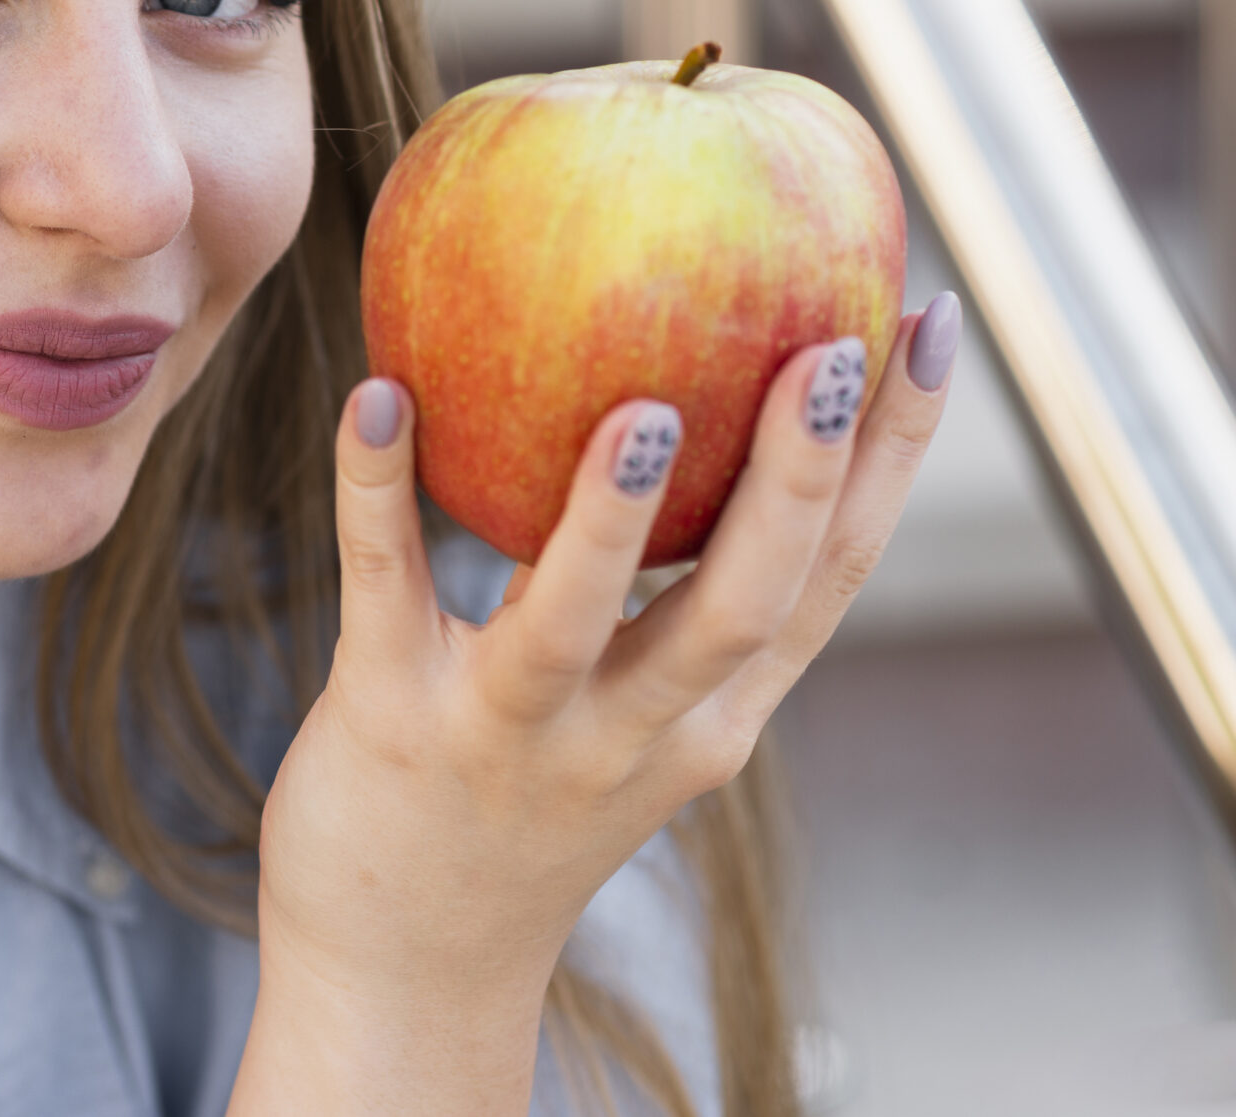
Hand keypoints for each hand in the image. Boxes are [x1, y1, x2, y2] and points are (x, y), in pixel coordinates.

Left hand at [229, 295, 958, 1114]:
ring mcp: (510, 732)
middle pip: (745, 605)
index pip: (829, 579)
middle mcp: (629, 734)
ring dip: (614, 517)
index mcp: (708, 718)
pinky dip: (377, 490)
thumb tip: (674, 397)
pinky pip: (385, 586)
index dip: (892, 460)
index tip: (929, 332)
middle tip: (833, 350)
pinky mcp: (389, 716)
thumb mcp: (626, 717)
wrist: (404, 971)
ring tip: (644, 409)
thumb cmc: (516, 808)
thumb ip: (654, 597)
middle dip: (800, 480)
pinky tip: (374, 395)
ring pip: (577, 622)